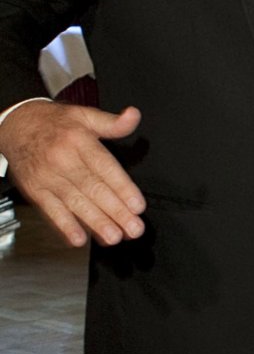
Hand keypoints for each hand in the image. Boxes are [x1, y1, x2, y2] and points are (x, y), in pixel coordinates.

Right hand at [0, 101, 143, 247]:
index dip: (122, 187)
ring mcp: (48, 177)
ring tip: (114, 237)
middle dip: (116, 212)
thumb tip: (133, 116)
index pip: (104, 167)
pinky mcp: (36, 190)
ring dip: (96, 222)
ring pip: (75, 202)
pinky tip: (79, 238)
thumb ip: (112, 123)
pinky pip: (51, 210)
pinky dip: (65, 225)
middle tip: (134, 228)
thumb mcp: (84, 115)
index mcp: (79, 141)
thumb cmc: (54, 123)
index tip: (137, 205)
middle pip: (93, 189)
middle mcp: (63, 159)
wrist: (15, 125)